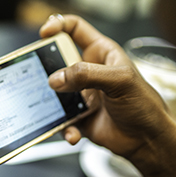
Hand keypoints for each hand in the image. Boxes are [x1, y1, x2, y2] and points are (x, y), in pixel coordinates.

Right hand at [40, 14, 175, 176]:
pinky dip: (64, 128)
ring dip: (53, 104)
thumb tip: (57, 78)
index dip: (58, 26)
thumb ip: (87, 74)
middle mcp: (88, 73)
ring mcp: (81, 95)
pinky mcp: (77, 116)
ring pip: (54, 94)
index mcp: (100, 54)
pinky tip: (74, 133)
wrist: (146, 140)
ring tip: (59, 111)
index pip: (75, 30)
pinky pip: (61, 120)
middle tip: (42, 77)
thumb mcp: (120, 80)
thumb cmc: (144, 105)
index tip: (44, 33)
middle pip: (57, 62)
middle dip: (46, 69)